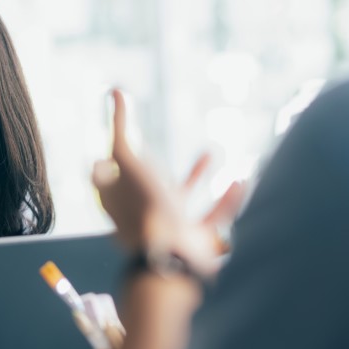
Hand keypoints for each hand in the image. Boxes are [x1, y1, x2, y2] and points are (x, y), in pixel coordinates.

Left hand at [92, 89, 245, 277]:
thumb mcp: (127, 160)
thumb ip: (120, 128)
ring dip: (197, 176)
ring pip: (183, 201)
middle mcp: (143, 214)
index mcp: (121, 199)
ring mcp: (170, 229)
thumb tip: (115, 92)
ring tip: (212, 152)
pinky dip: (228, 200)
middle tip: (163, 149)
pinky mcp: (196, 242)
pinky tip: (241, 181)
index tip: (118, 142)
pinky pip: (214, 218)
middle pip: (147, 188)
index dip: (110, 162)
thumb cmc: (145, 207)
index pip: (107, 178)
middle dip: (157, 165)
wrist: (170, 256)